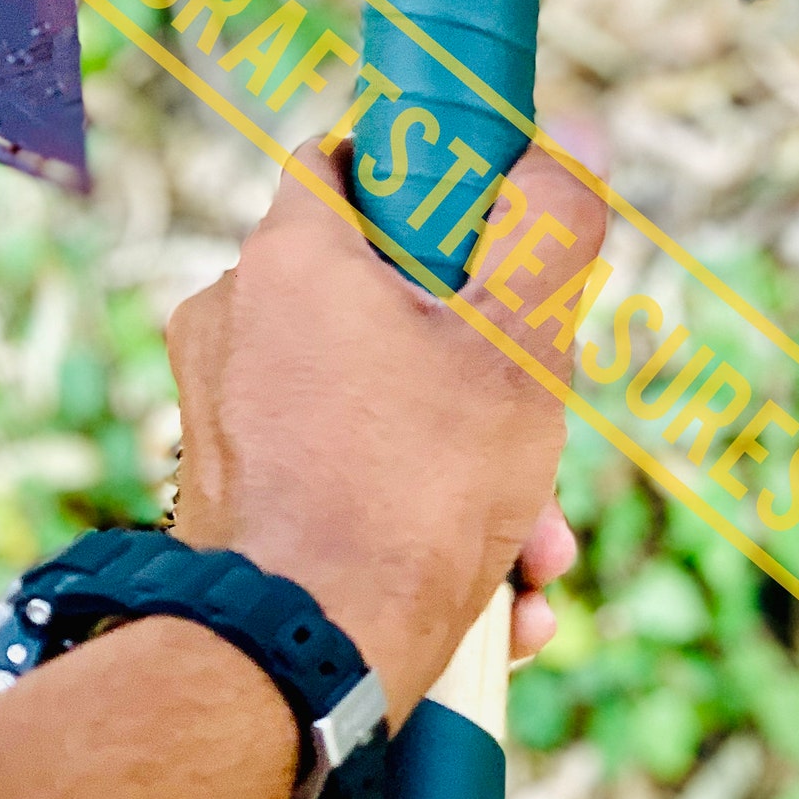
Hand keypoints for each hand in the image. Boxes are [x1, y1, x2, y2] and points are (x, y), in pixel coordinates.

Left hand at [167, 131, 606, 723]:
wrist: (300, 664)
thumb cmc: (413, 493)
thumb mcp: (519, 349)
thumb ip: (551, 230)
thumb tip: (575, 134)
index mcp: (292, 257)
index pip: (350, 158)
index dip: (431, 179)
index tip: (493, 229)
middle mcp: (235, 319)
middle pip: (385, 299)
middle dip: (486, 374)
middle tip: (542, 436)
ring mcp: (222, 411)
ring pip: (376, 403)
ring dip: (472, 468)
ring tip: (534, 553)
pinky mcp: (227, 493)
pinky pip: (341, 474)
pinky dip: (414, 517)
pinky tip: (495, 596)